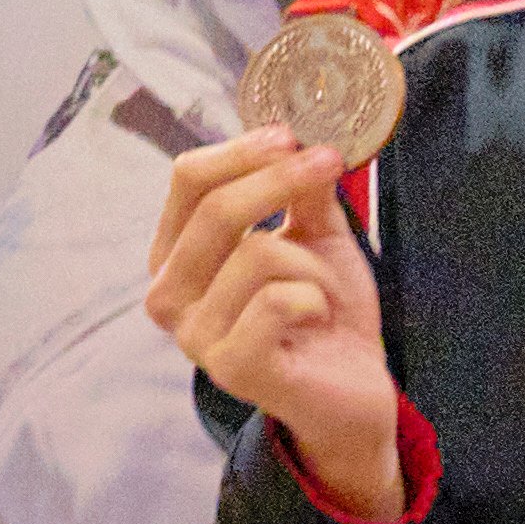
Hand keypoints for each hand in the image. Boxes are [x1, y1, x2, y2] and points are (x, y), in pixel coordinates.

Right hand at [146, 133, 408, 517]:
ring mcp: (194, 336)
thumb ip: (301, 190)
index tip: (291, 134)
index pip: (187, 182)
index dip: (240, 151)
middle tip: (327, 163)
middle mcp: (169, 295)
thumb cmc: (325, 312)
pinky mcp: (230, 367)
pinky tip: (318, 321)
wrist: (355, 389)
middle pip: (213, 209)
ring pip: (255, 254)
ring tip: (322, 293)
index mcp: (176, 256)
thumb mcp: (315, 236)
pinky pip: (276, 301)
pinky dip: (314, 299)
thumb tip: (295, 134)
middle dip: (279, 179)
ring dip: (311, 265)